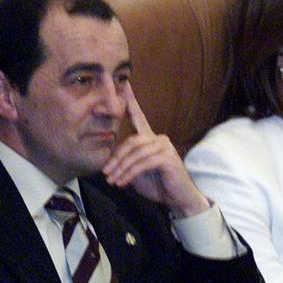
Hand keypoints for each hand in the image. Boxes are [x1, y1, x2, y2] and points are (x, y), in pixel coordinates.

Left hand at [101, 83, 209, 216]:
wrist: (177, 199)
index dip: (130, 101)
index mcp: (150, 139)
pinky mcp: (167, 157)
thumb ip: (126, 163)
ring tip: (112, 181)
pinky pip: (143, 163)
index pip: (138, 116)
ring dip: (121, 168)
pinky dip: (131, 173)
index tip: (124, 83)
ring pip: (136, 153)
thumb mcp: (136, 173)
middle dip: (116, 158)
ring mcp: (164, 146)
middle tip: (105, 173)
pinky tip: (124, 182)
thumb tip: (109, 163)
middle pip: (131, 141)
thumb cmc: (158, 185)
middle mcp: (158, 138)